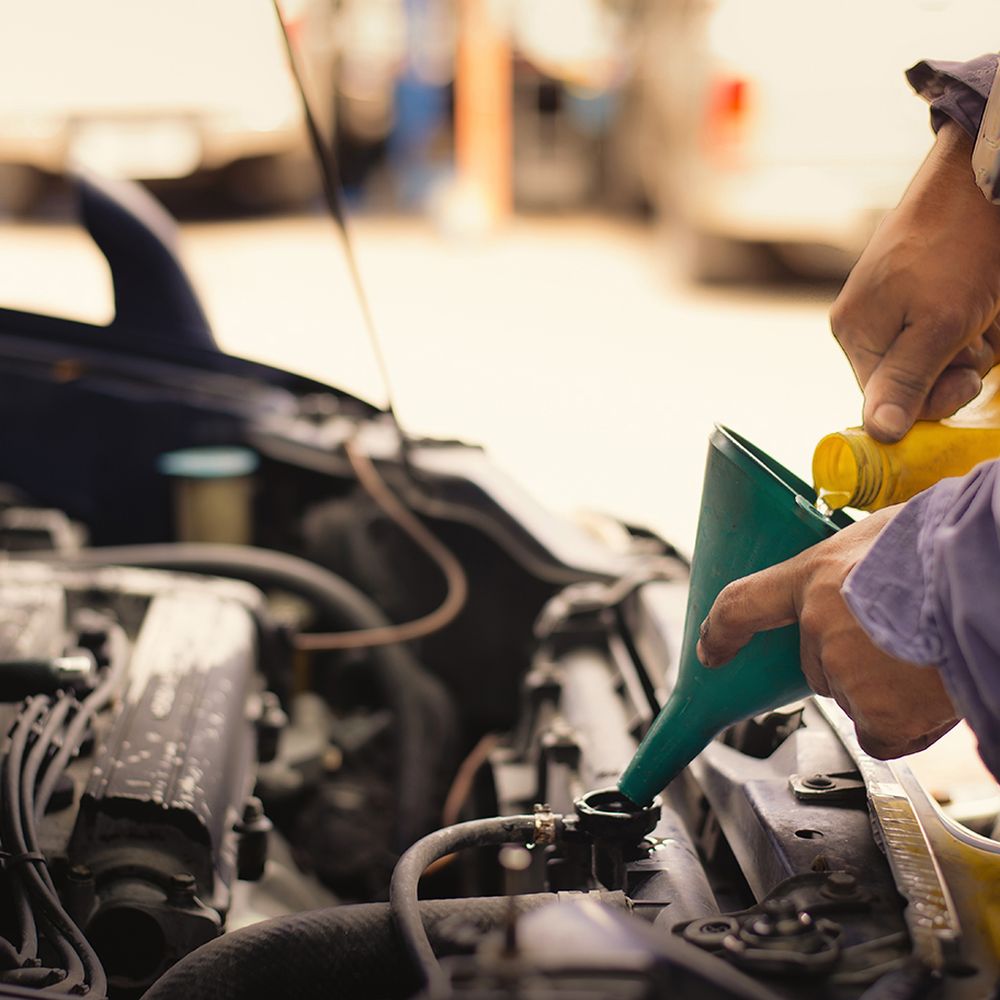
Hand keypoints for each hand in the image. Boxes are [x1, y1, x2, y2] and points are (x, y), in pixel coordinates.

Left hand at [696, 508, 958, 759]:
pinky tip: (932, 693)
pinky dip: (905, 723)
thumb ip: (861, 565)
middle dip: (850, 657)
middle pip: (817, 662)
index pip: (744, 604)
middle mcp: (821, 624)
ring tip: (931, 655)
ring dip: (885, 686)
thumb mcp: (889, 534)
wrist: (995, 577)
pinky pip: (880, 732)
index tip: (711, 651)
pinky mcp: (880, 713)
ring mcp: (847, 671)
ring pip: (854, 694)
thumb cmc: (953, 543)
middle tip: (900, 638)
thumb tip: (867, 575)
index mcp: (817, 574)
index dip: (721, 630)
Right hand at [830, 121, 999, 442]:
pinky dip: (969, 326)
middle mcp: (863, 325)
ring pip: (932, 360)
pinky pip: (941, 334)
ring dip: (969, 346)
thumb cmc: (958, 249)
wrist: (980, 182)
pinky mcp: (914, 293)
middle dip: (953, 368)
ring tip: (981, 309)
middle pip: (910, 384)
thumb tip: (879, 433)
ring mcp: (888, 307)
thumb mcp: (939, 326)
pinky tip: (979, 301)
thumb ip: (907, 383)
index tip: (967, 377)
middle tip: (977, 334)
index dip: (932, 399)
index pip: (886, 403)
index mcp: (853, 335)